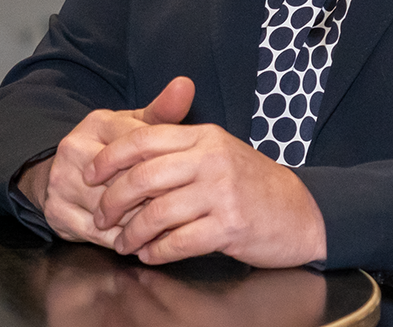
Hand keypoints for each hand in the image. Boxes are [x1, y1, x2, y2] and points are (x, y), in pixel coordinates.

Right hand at [18, 76, 194, 247]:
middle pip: (127, 178)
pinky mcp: (58, 212)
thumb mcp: (133, 127)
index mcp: (97, 123)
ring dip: (143, 220)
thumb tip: (186, 85)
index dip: (165, 164)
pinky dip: (125, 238)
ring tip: (166, 223)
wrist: (60, 175)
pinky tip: (142, 239)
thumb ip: (162, 111)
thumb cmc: (108, 150)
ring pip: (115, 207)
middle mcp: (74, 149)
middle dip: (156, 194)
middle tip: (180, 204)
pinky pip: (100, 232)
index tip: (184, 177)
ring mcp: (62, 182)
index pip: (139, 144)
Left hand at [86, 112, 326, 267]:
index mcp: (204, 137)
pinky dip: (158, 251)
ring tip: (123, 244)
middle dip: (113, 200)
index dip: (110, 156)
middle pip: (144, 176)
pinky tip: (150, 255)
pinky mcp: (230, 226)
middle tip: (101, 218)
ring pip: (158, 212)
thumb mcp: (219, 152)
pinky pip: (180, 241)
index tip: (90, 173)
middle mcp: (211, 160)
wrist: (302, 212)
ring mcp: (222, 193)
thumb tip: (127, 157)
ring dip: (132, 233)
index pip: (144, 138)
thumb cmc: (253, 185)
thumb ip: (179, 150)